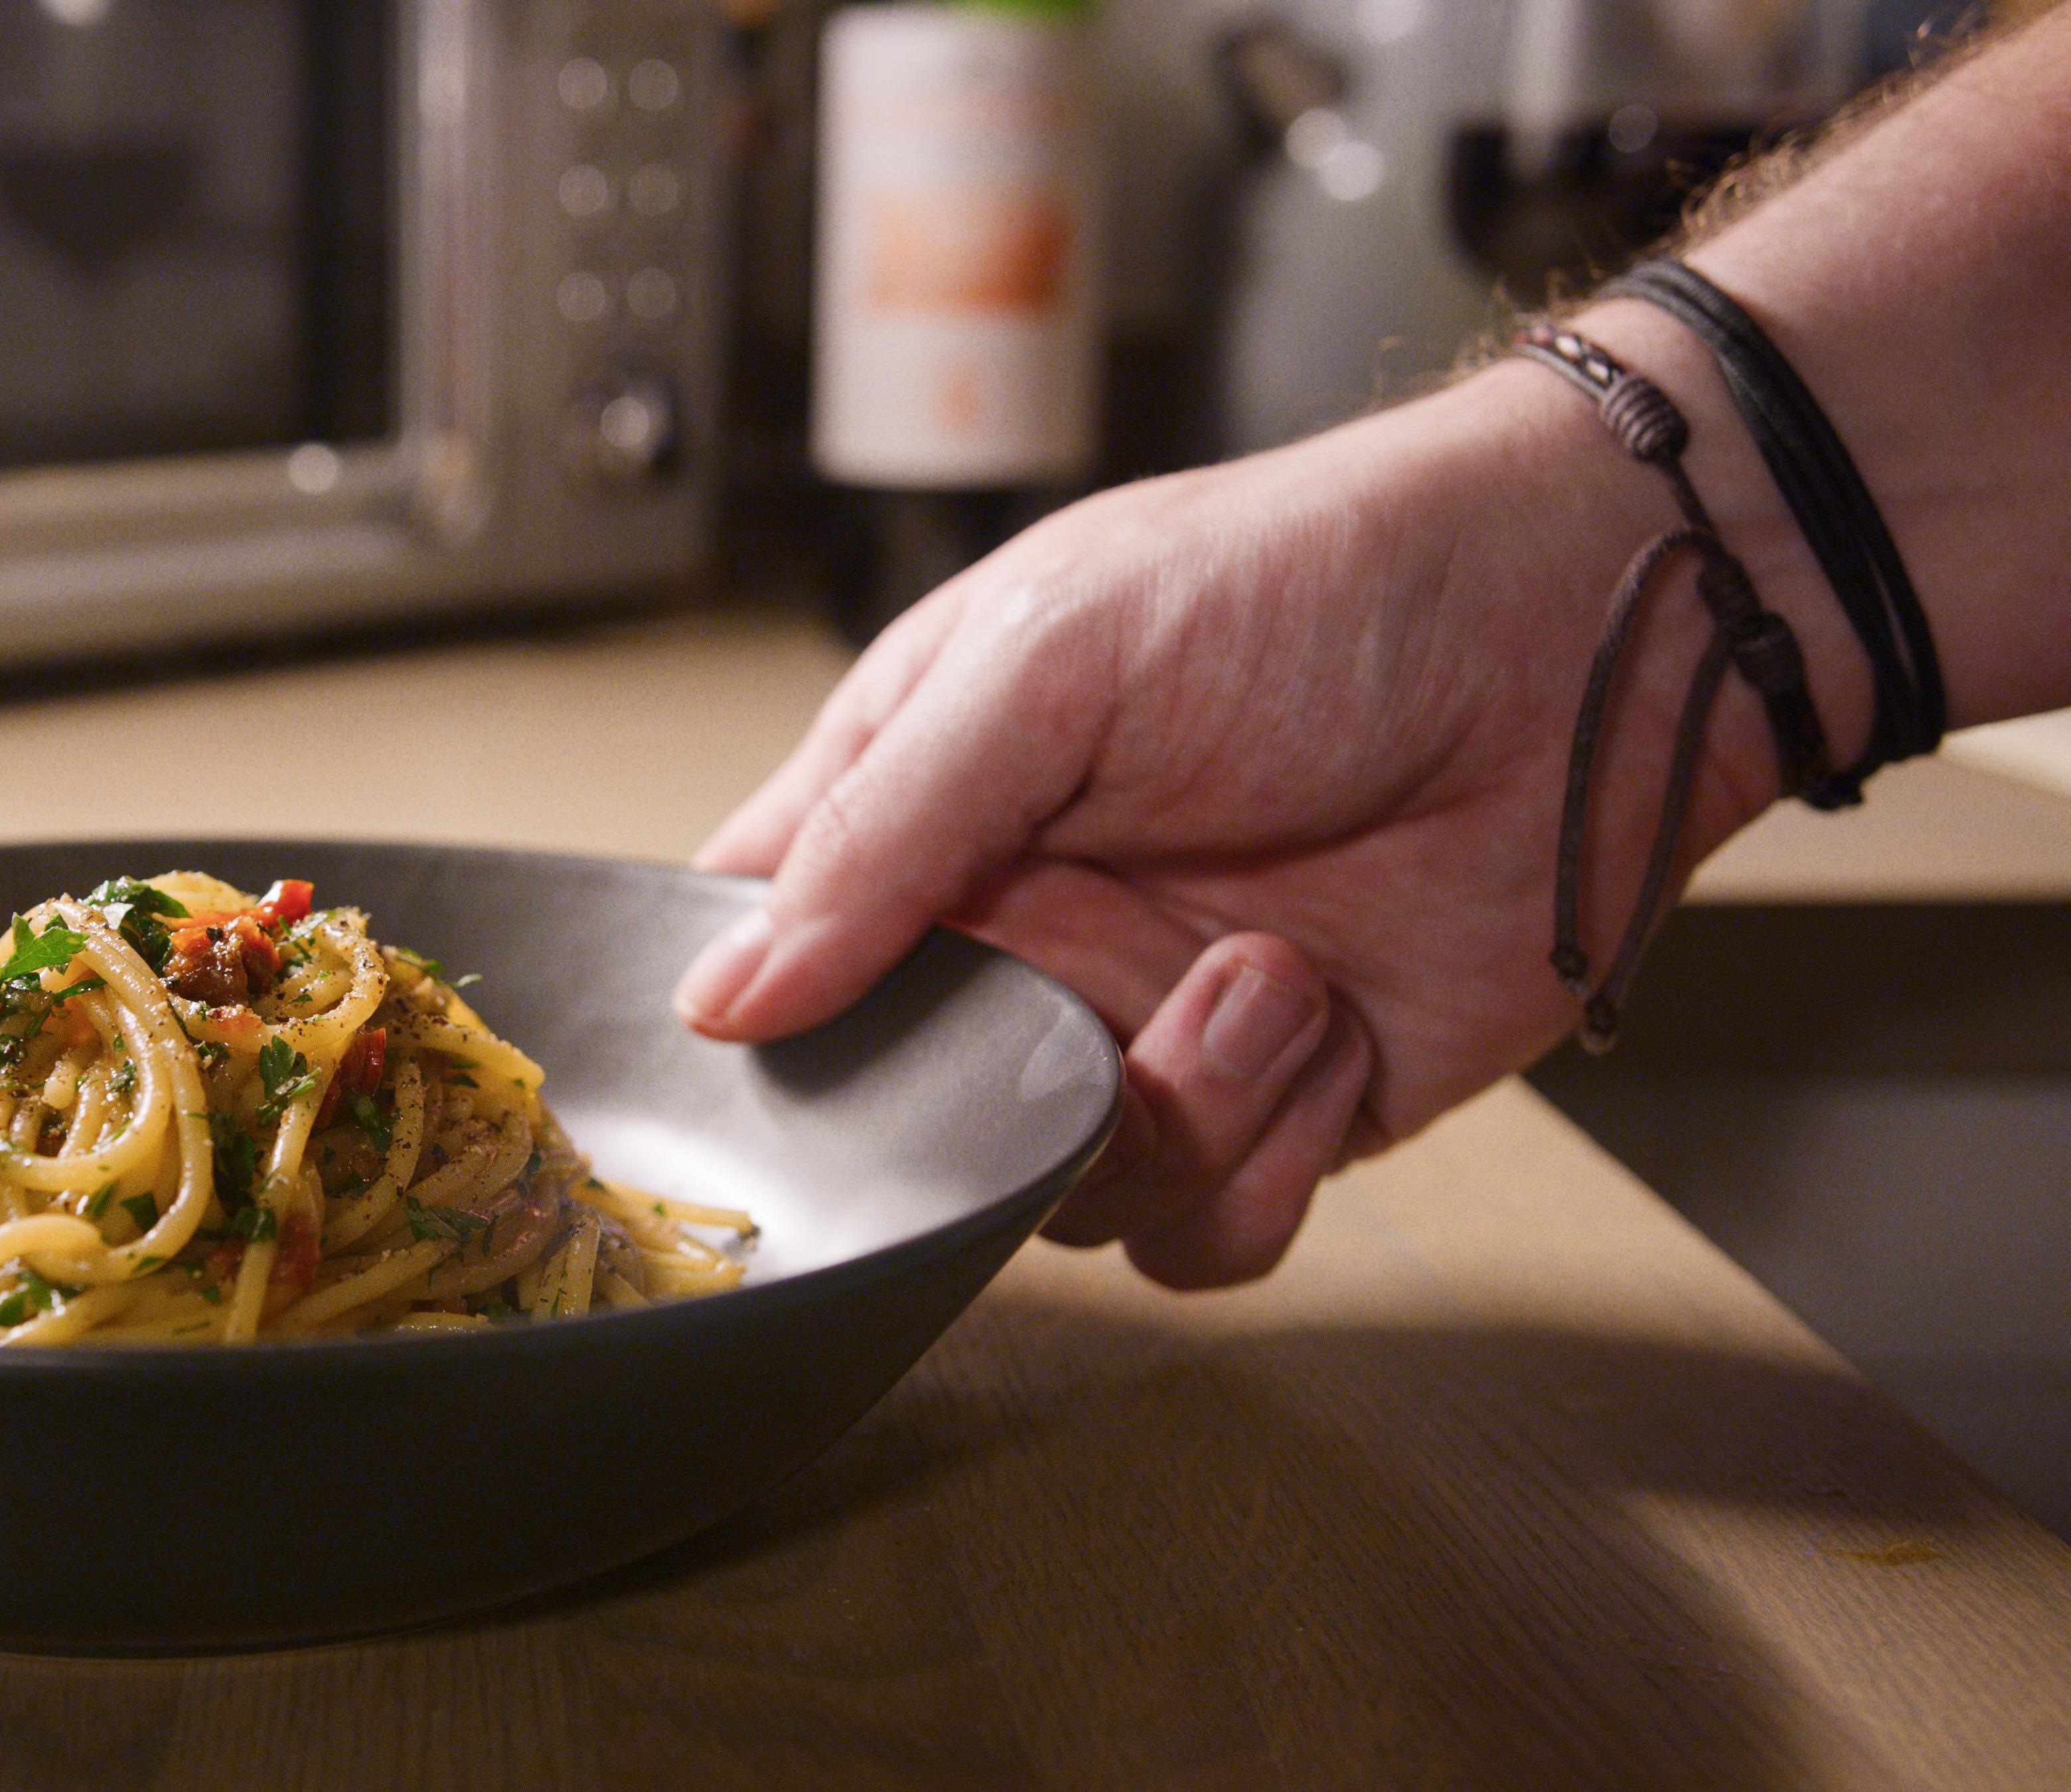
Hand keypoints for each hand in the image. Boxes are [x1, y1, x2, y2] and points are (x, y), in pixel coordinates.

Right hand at [675, 366, 1780, 1286]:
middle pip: (907, 1115)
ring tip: (1267, 972)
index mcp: (929, 810)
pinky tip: (1325, 1030)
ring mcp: (1142, 1031)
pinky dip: (1264, 1160)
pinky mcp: (1279, 1105)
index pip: (767, 946)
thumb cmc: (1319, 584)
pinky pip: (1208, 1235)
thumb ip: (879, 834)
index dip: (751, 1017)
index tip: (776, 1055)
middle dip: (987, 1101)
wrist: (1587, 637)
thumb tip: (724, 997)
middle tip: (1074, 1015)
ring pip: (1060, 1199)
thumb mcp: (1051, 658)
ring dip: (1170, 1114)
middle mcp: (1023, 938)